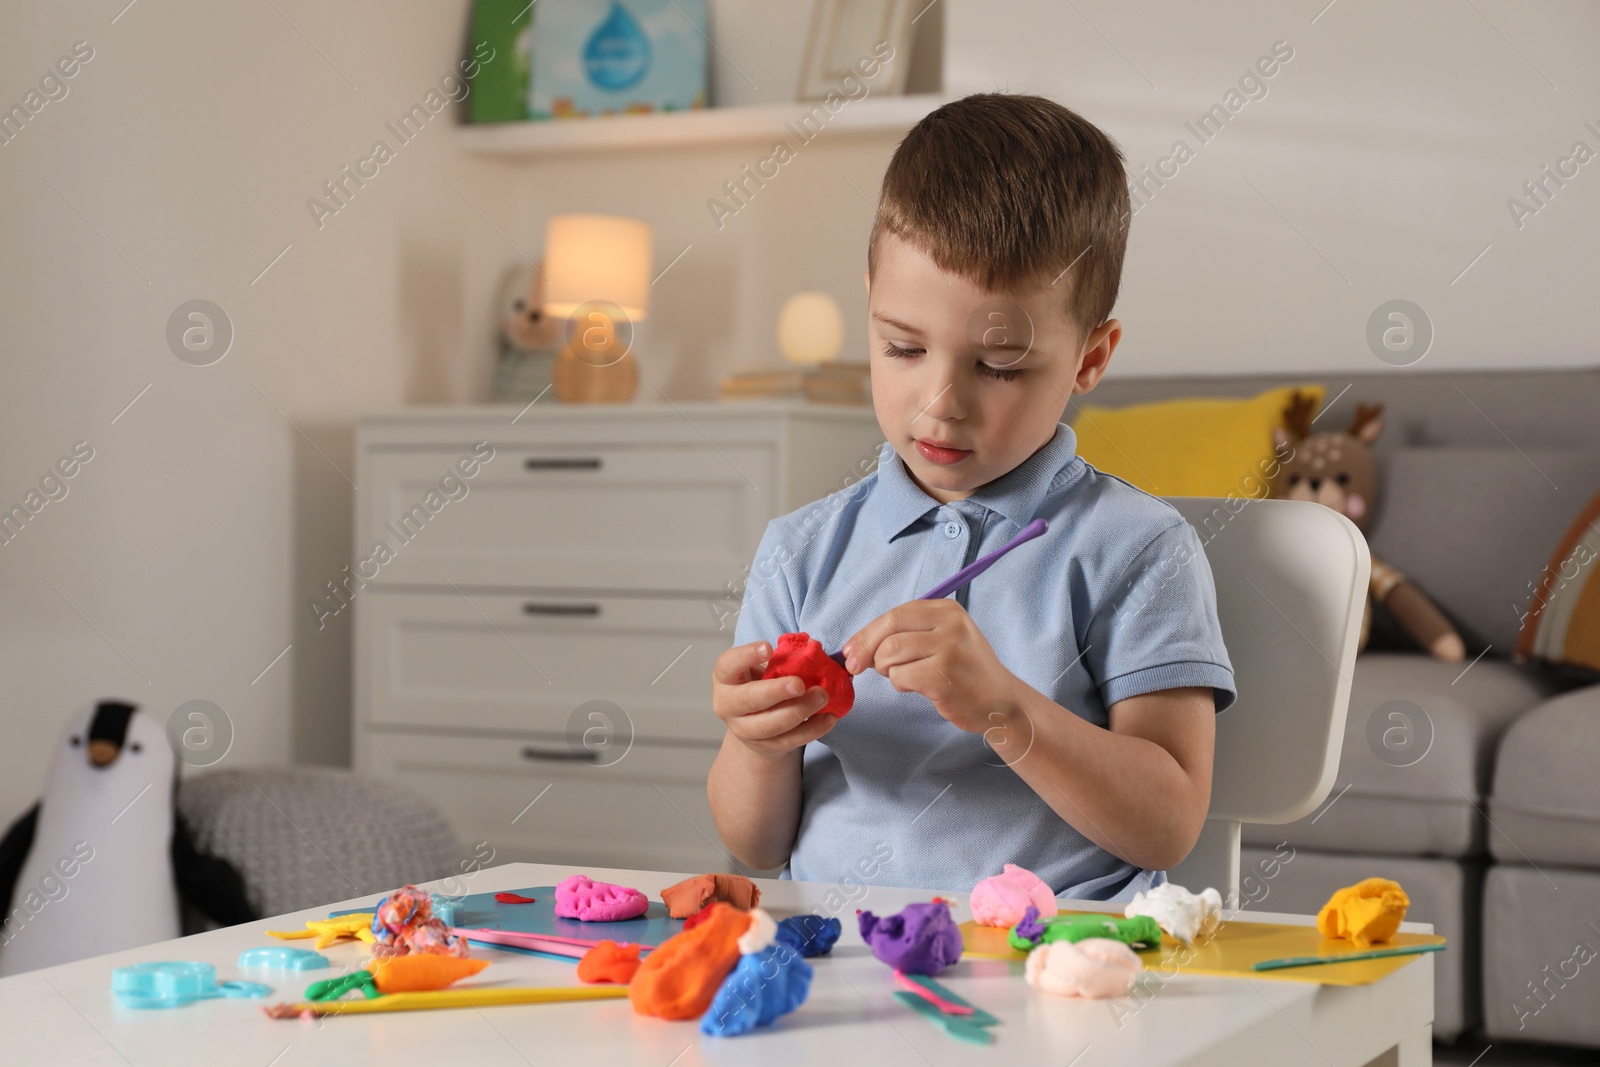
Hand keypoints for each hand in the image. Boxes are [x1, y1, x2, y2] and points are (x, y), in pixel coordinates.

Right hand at [712, 640, 837, 757]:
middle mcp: (728, 705)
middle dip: (775, 692)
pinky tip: (828, 718)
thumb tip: (811, 647)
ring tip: (822, 696)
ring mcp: (745, 730)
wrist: (754, 720)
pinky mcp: (765, 746)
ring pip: (770, 725)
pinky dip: (812, 729)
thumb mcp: (763, 667)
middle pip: (748, 700)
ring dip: (799, 711)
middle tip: (799, 684)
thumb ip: (780, 658)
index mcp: (725, 678)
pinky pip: (789, 741)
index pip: (728, 664)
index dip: (746, 655)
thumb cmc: (760, 683)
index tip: (769, 647)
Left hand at [842, 599, 1019, 732]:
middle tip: (855, 667)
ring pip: (889, 654)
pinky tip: (916, 687)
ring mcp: (948, 648)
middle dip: (865, 649)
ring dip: (886, 670)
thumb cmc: (965, 673)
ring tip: (906, 677)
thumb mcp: (944, 639)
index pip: (895, 614)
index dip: (867, 632)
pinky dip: (900, 685)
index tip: (851, 649)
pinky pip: (899, 677)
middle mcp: (949, 623)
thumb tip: (856, 645)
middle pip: (888, 629)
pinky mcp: (943, 675)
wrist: (1001, 702)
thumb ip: (908, 634)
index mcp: (947, 610)